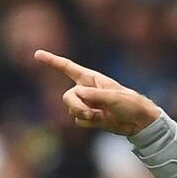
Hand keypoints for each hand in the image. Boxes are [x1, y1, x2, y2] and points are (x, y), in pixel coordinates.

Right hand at [33, 49, 161, 135]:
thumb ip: (93, 95)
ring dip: (83, 114)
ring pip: (72, 109)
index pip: (68, 68)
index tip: (37, 54)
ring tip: (100, 115)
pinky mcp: (90, 117)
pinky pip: (79, 120)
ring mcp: (87, 104)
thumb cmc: (130, 103)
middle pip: (67, 97)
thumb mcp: (113, 96)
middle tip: (90, 112)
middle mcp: (86, 90)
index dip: (52, 61)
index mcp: (92, 79)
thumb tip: (76, 95)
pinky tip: (101, 120)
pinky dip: (88, 122)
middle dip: (76, 105)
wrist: (139, 122)